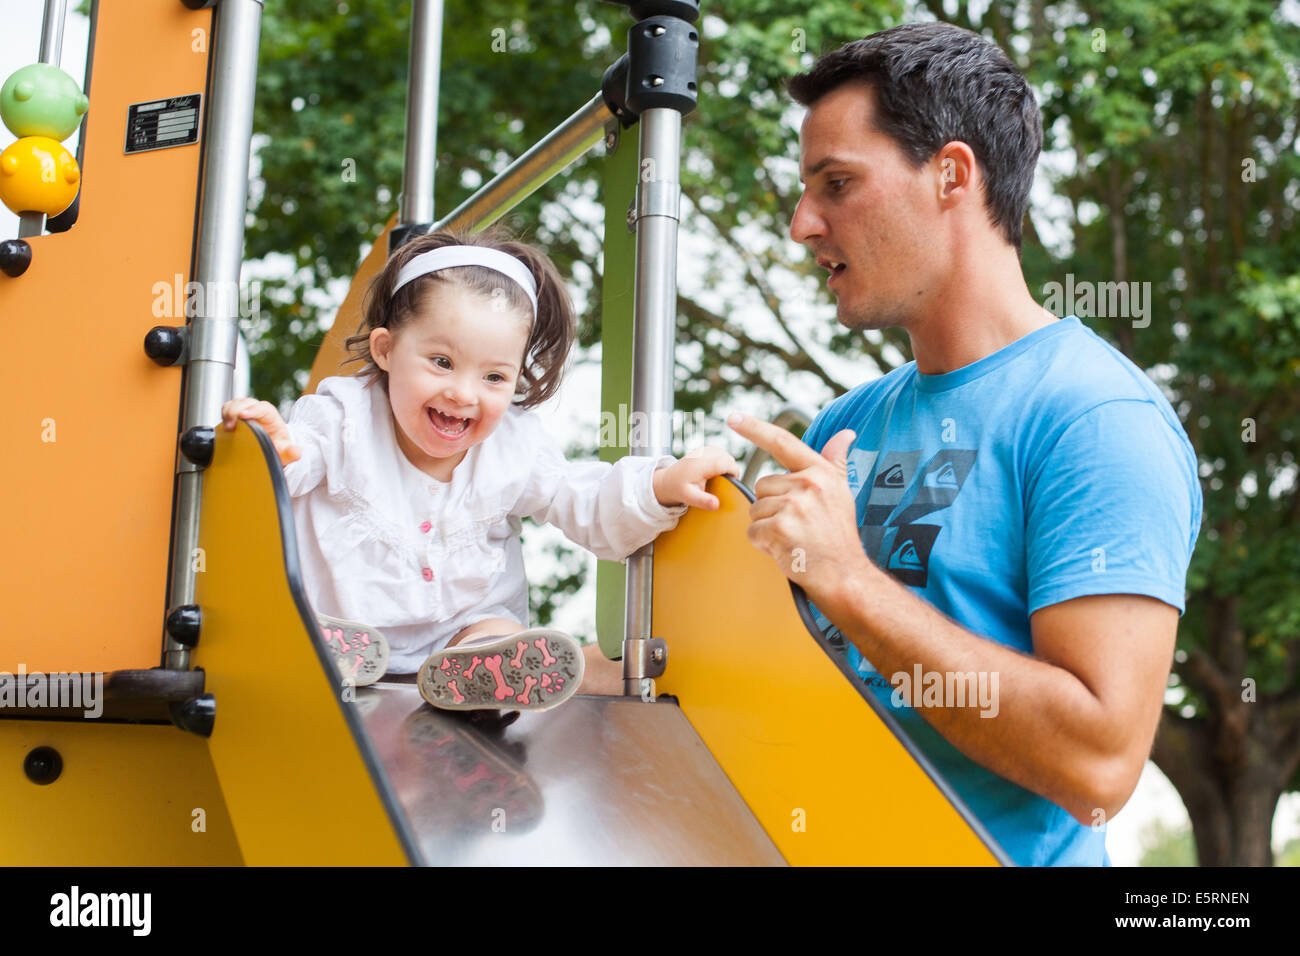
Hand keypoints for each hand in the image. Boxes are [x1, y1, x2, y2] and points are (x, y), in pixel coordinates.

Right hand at [220, 397, 300, 465]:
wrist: (270, 447)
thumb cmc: (278, 447)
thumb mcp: (285, 451)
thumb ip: (291, 452)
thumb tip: (296, 452)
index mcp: (270, 416)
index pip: (262, 408)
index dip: (253, 409)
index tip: (243, 415)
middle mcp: (256, 410)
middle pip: (245, 402)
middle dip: (236, 411)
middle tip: (231, 427)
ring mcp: (244, 411)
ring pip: (234, 404)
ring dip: (228, 413)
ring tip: (227, 428)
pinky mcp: (234, 417)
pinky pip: (226, 410)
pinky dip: (223, 415)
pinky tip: (224, 428)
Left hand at [652, 445, 739, 509]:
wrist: (668, 480)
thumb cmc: (677, 488)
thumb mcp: (688, 497)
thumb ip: (703, 501)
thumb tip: (716, 505)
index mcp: (700, 464)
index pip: (725, 463)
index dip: (734, 472)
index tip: (733, 482)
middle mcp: (702, 453)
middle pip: (728, 458)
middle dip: (731, 470)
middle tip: (724, 483)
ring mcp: (703, 449)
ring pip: (725, 454)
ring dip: (727, 465)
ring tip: (719, 478)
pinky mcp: (704, 449)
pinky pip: (720, 454)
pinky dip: (722, 462)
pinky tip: (715, 472)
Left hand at [726, 412, 870, 596]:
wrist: (844, 574)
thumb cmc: (838, 535)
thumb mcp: (842, 493)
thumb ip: (835, 462)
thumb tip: (845, 434)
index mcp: (820, 473)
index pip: (783, 443)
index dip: (755, 428)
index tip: (732, 417)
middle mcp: (808, 484)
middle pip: (762, 486)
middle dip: (771, 507)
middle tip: (797, 525)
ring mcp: (794, 506)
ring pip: (756, 510)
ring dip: (767, 527)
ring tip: (793, 538)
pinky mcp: (780, 528)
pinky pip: (753, 531)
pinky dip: (763, 543)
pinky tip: (785, 549)